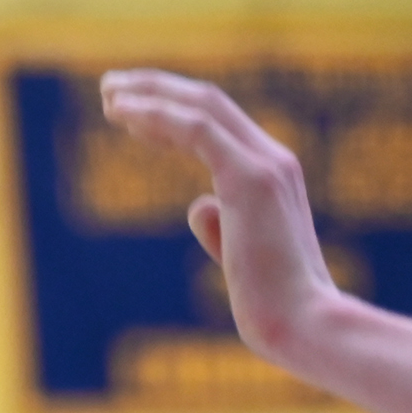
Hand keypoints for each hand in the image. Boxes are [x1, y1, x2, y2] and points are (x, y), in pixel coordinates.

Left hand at [97, 69, 345, 360]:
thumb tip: (199, 206)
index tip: (129, 111)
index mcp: (274, 176)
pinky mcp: (251, 180)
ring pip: (202, 107)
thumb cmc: (273, 306)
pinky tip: (120, 111)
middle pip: (210, 103)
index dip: (171, 111)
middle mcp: (274, 160)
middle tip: (110, 87)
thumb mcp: (240, 260)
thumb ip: (221, 227)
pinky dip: (156, 114)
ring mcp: (266, 166)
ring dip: (151, 95)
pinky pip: (197, 129)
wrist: (303, 325)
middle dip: (157, 90)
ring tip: (108, 94)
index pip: (220, 125)